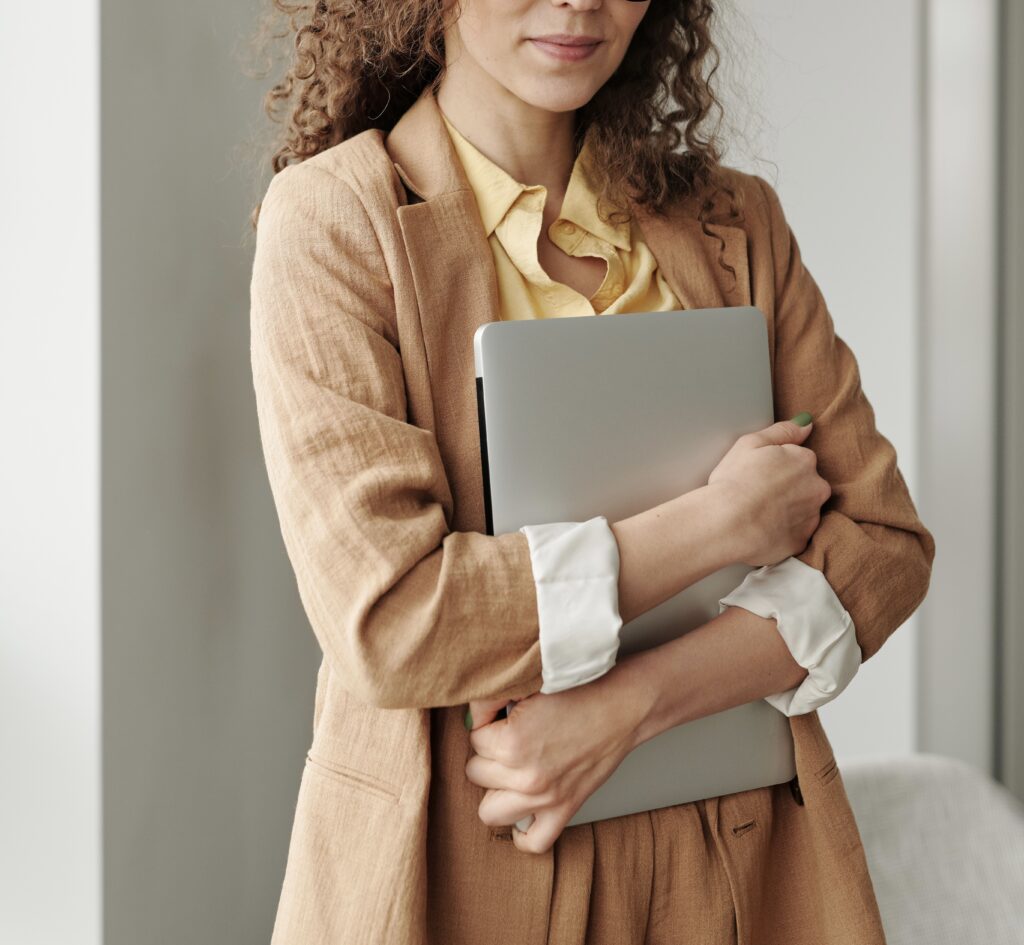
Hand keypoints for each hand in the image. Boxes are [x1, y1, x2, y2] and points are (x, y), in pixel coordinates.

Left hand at [464, 667, 644, 854]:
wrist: (621, 708)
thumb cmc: (579, 692)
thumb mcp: (527, 687)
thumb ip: (491, 700)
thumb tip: (471, 716)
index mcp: (512, 743)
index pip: (474, 737)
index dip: (487, 723)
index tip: (503, 716)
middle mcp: (526, 777)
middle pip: (476, 772)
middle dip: (488, 754)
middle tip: (507, 738)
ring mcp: (545, 800)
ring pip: (489, 811)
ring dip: (496, 789)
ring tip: (509, 770)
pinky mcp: (564, 811)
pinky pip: (532, 841)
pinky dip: (522, 831)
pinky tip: (522, 808)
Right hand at [707, 414, 830, 567]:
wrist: (726, 524)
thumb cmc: (734, 482)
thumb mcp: (750, 443)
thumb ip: (783, 430)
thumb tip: (807, 423)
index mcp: (804, 461)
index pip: (800, 460)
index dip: (778, 468)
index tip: (760, 475)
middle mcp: (816, 488)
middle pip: (807, 486)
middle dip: (789, 490)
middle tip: (759, 495)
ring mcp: (811, 518)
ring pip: (802, 512)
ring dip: (787, 513)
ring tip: (758, 515)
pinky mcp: (800, 543)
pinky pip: (793, 536)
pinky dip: (781, 534)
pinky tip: (760, 531)